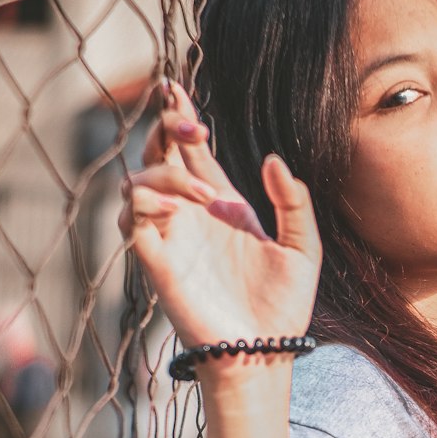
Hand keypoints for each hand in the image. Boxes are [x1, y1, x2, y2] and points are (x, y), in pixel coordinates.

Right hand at [119, 80, 321, 353]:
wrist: (267, 351)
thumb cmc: (285, 306)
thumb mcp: (304, 246)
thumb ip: (294, 201)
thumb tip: (271, 159)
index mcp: (223, 204)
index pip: (190, 151)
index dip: (179, 116)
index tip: (175, 86)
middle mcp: (191, 214)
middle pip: (159, 155)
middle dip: (165, 130)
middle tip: (190, 129)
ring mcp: (172, 236)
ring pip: (139, 182)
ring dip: (166, 175)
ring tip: (205, 194)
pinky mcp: (157, 262)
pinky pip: (132, 220)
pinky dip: (147, 204)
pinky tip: (179, 210)